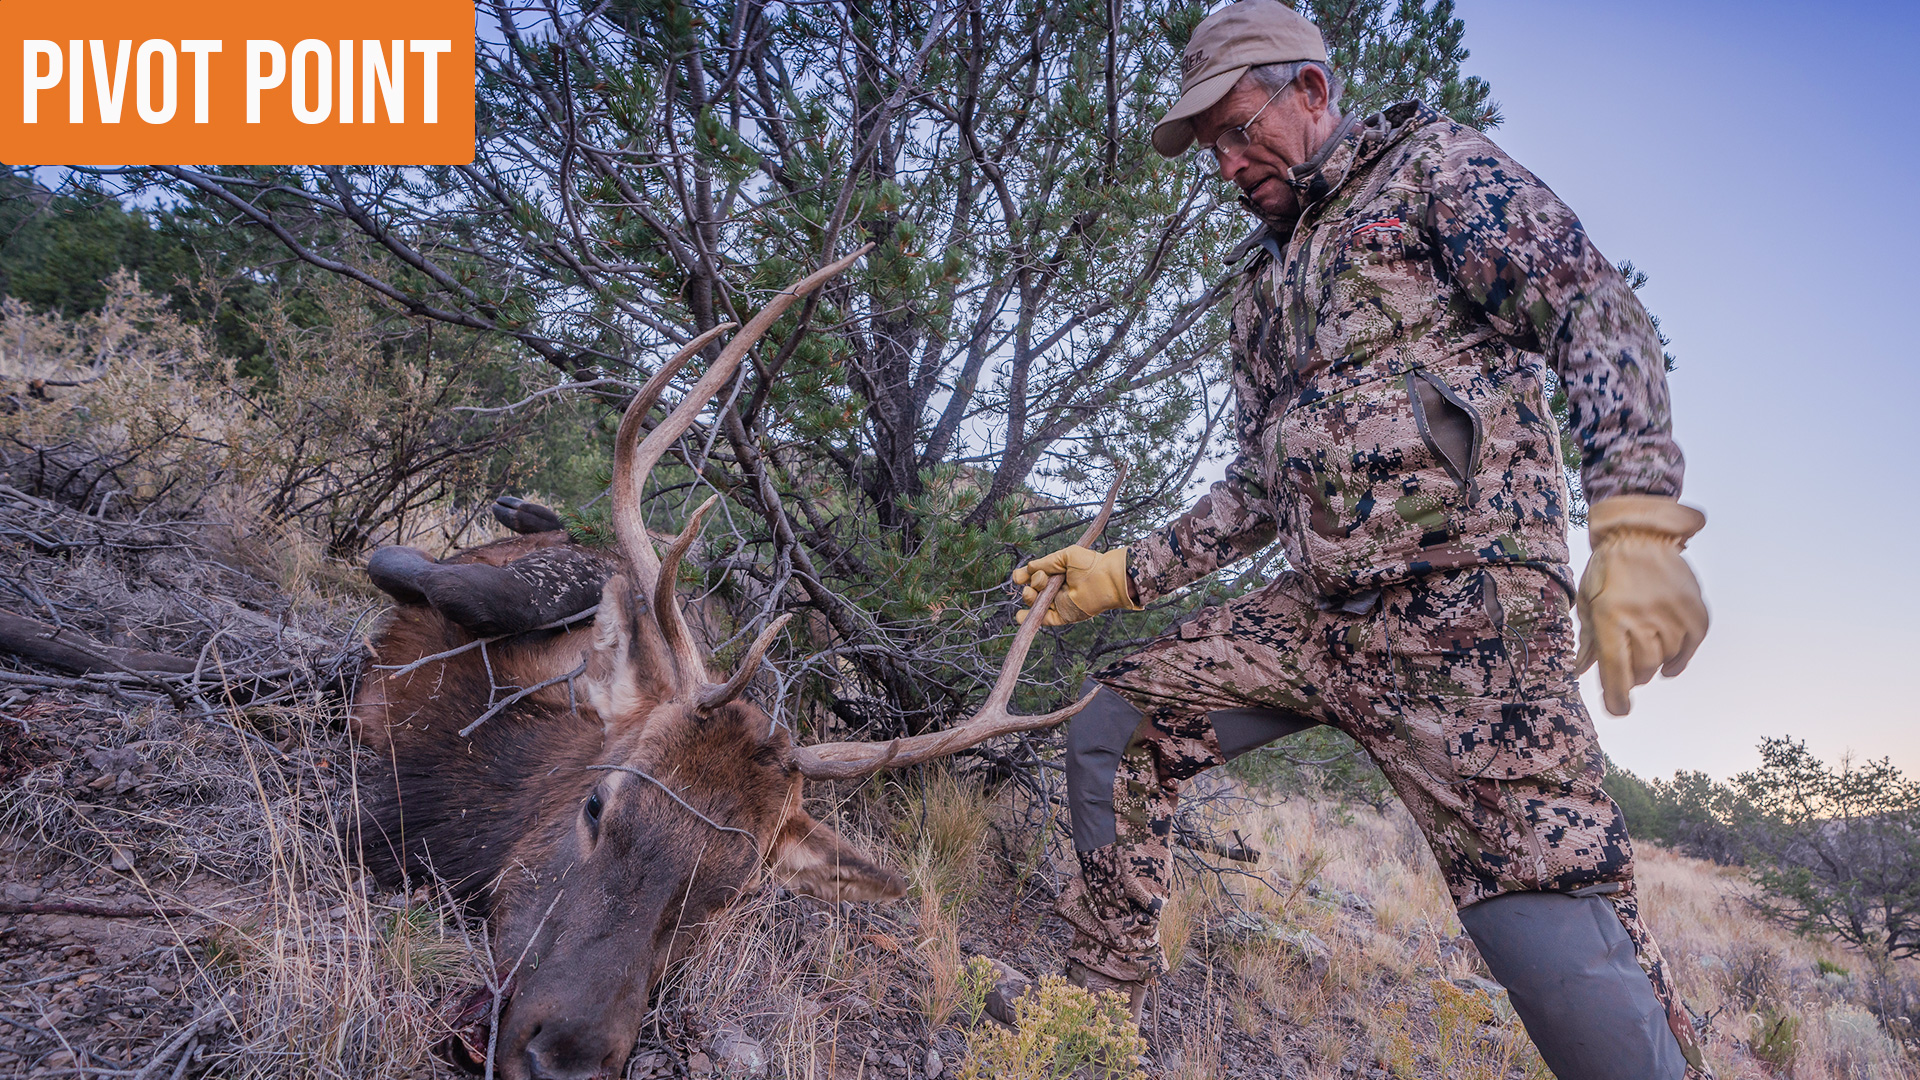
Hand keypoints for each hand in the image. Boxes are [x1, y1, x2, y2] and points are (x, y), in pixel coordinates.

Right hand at [1011, 545, 1138, 625]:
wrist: (1106, 579)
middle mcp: (1055, 589)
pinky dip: (1030, 619)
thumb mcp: (1065, 556)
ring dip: (1029, 597)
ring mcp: (1058, 603)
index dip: (1024, 576)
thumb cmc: (1089, 564)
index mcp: (1056, 574)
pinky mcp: (1063, 616)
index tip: (1019, 577)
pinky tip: (1020, 616)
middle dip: (1032, 584)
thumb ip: (1046, 562)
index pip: (1034, 576)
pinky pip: (1043, 620)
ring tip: (1032, 592)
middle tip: (1042, 579)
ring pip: (1035, 603)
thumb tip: (1029, 568)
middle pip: (1032, 589)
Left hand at [1575, 496, 1708, 715]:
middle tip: (1629, 675)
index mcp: (1610, 616)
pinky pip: (1690, 645)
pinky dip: (1681, 657)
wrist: (1639, 533)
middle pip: (1643, 668)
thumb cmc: (1607, 569)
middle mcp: (1642, 616)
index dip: (1617, 695)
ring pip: (1667, 658)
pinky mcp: (1693, 607)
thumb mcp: (1588, 601)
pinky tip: (1671, 663)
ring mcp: (1670, 612)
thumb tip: (1581, 672)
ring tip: (1646, 656)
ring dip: (1656, 664)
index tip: (1619, 709)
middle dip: (1634, 676)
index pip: (1615, 669)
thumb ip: (1588, 640)